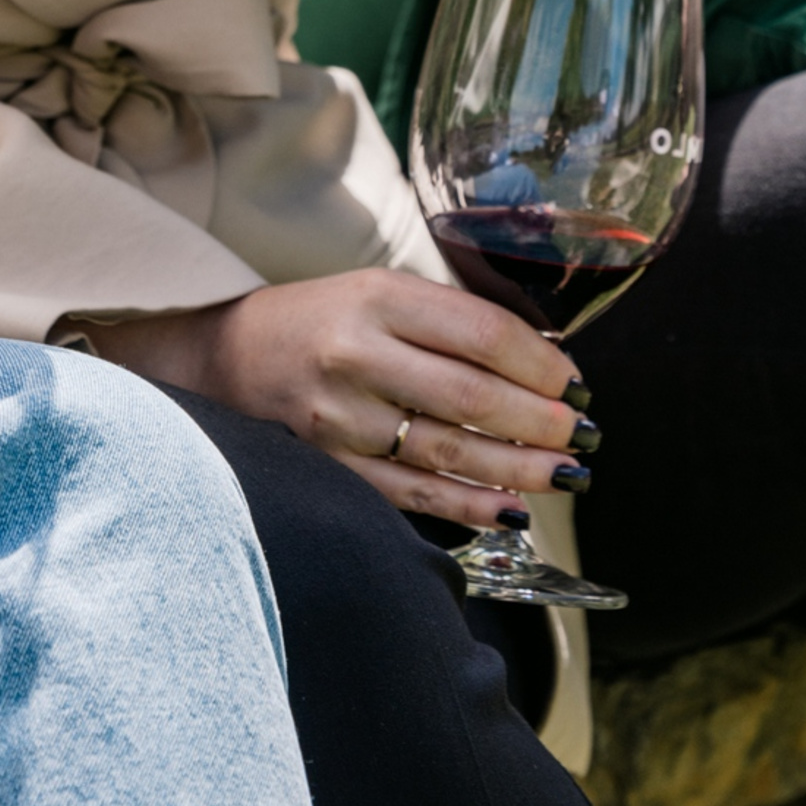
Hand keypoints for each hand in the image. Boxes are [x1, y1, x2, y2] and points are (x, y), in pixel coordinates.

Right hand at [72, 271, 590, 527]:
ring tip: (566, 476)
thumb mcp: (378, 293)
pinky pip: (411, 496)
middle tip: (584, 435)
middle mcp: (356, 353)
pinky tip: (509, 511)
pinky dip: (467, 507)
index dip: (541, 363)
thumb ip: (449, 322)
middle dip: (541, 422)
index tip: (575, 381)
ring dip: (518, 470)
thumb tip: (543, 361)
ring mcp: (339, 416)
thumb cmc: (318, 321)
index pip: (480, 332)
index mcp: (377, 297)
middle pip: (472, 396)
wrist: (222, 358)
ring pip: (448, 452)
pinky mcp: (327, 466)